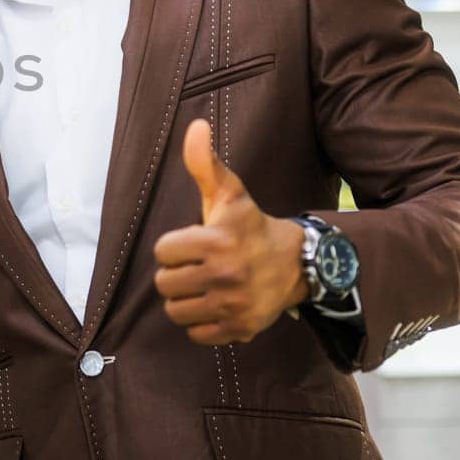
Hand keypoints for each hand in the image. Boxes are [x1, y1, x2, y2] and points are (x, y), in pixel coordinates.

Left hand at [151, 118, 307, 344]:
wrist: (296, 264)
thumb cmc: (251, 226)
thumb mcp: (229, 193)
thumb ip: (204, 163)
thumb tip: (195, 125)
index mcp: (217, 241)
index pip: (163, 251)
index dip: (174, 246)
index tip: (194, 243)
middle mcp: (225, 275)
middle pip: (165, 284)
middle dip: (177, 274)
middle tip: (197, 267)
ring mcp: (233, 305)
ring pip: (176, 311)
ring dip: (185, 300)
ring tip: (203, 286)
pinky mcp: (240, 329)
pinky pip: (196, 334)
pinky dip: (201, 323)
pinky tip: (215, 305)